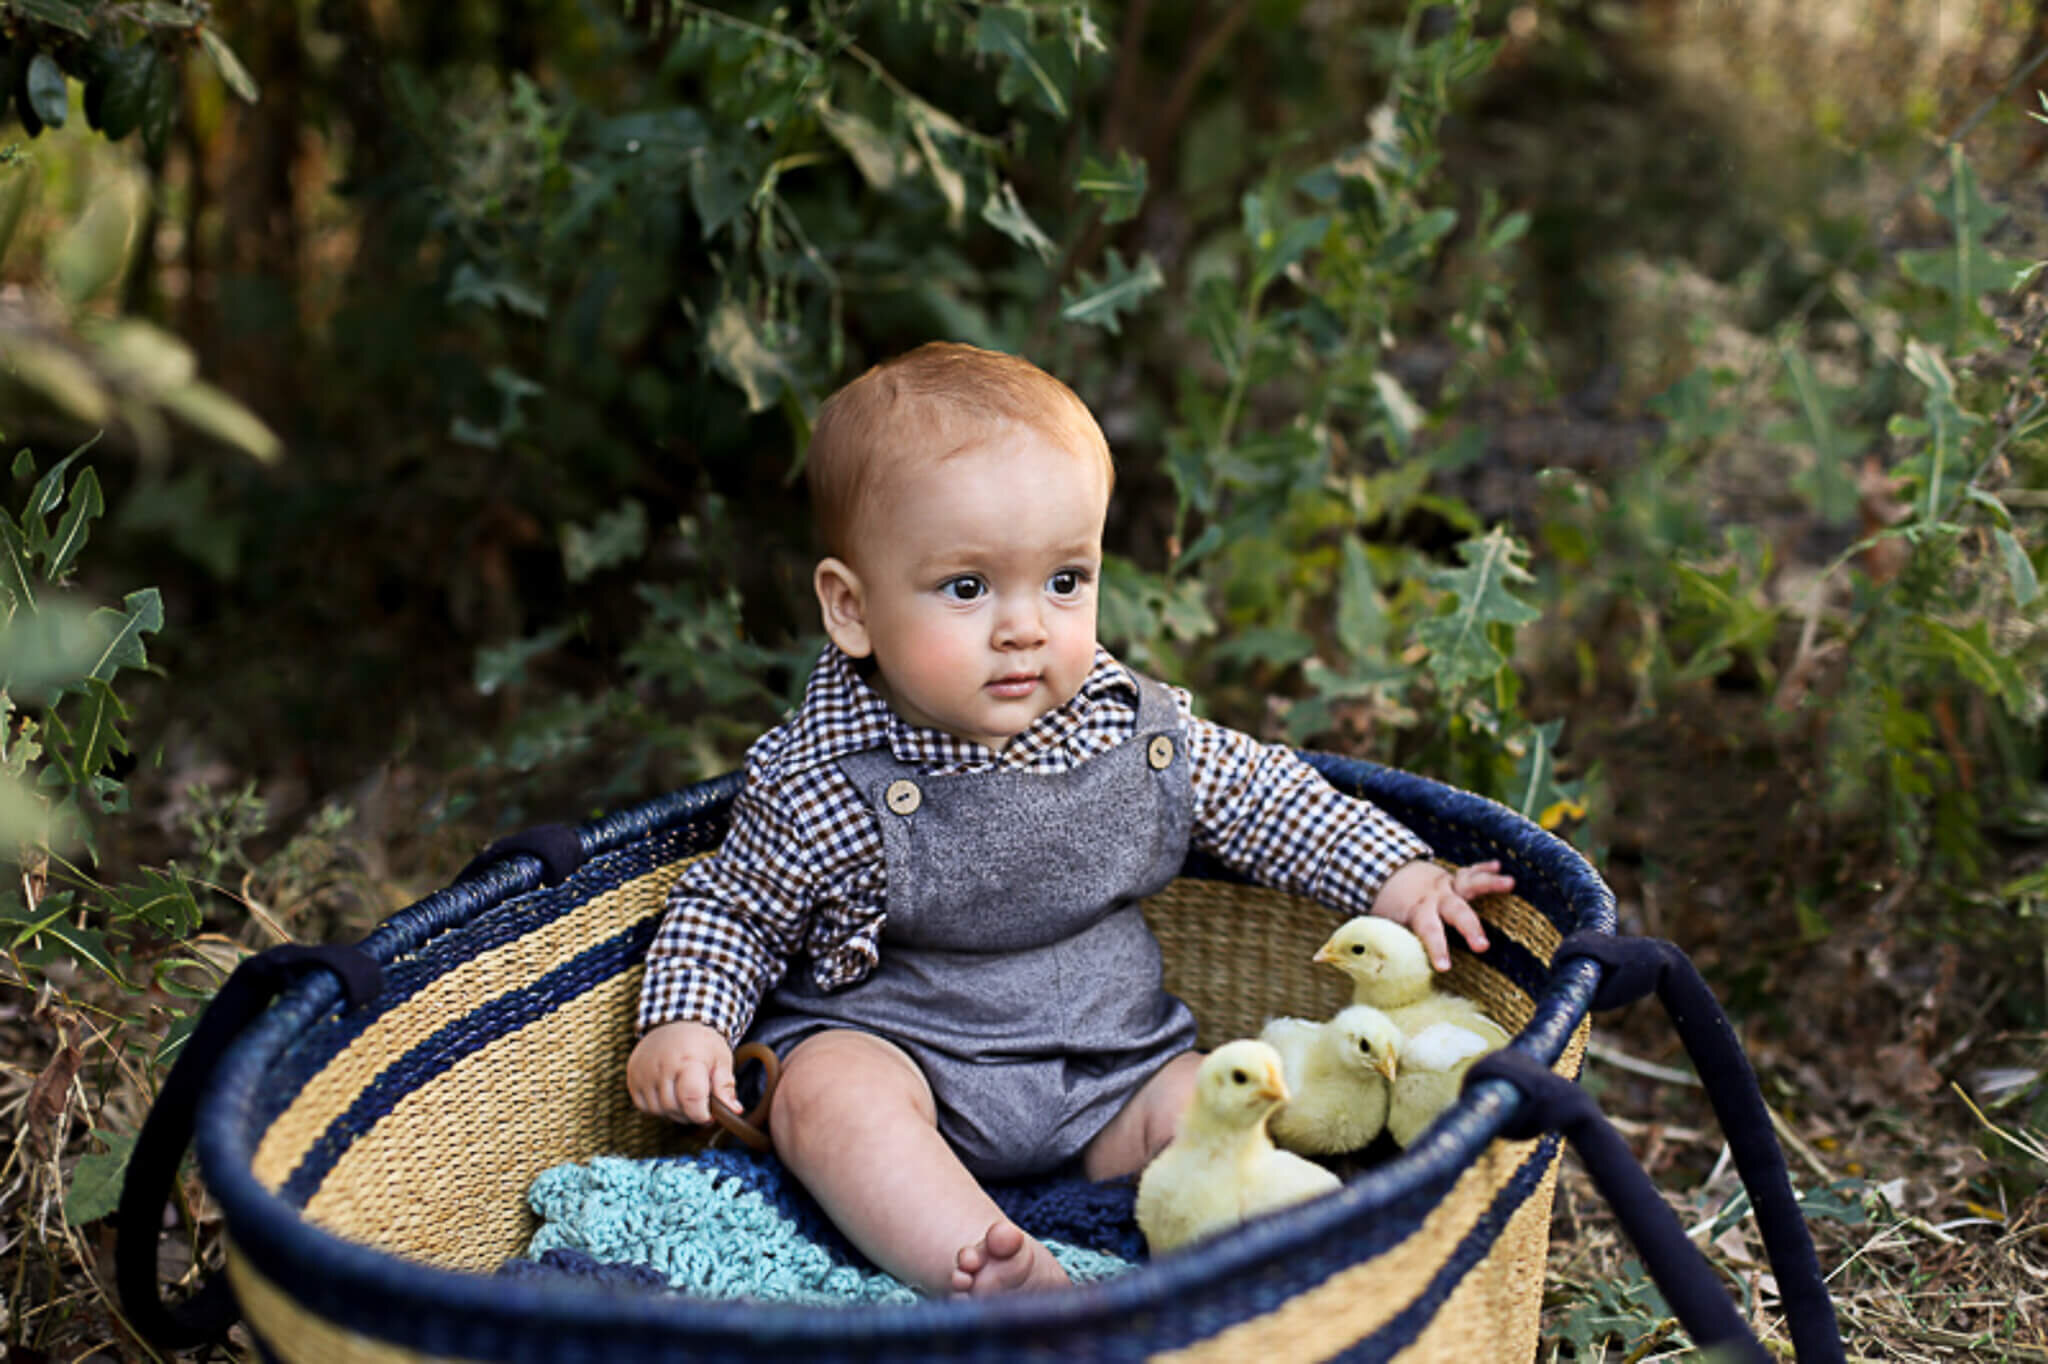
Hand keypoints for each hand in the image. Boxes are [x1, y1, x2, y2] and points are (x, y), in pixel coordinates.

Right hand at [627, 1019, 737, 1124]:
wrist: (675, 1022)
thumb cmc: (702, 1043)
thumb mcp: (721, 1059)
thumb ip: (726, 1087)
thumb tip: (734, 1111)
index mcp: (689, 1059)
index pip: (691, 1098)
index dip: (702, 1114)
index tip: (710, 1115)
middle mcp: (662, 1065)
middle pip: (675, 1108)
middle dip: (690, 1114)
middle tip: (699, 1104)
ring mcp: (644, 1071)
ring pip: (659, 1110)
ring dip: (675, 1112)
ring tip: (685, 1096)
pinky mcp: (633, 1077)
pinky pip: (644, 1107)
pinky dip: (659, 1107)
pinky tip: (669, 1093)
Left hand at [1369, 859, 1512, 971]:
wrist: (1388, 874)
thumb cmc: (1391, 908)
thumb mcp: (1389, 926)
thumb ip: (1397, 944)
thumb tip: (1394, 972)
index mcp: (1419, 912)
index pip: (1429, 932)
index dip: (1437, 949)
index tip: (1444, 968)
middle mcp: (1436, 898)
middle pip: (1456, 912)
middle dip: (1470, 928)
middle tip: (1483, 947)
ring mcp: (1448, 885)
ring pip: (1469, 883)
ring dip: (1489, 883)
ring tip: (1509, 883)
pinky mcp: (1455, 879)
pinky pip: (1471, 872)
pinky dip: (1485, 869)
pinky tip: (1498, 866)